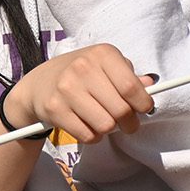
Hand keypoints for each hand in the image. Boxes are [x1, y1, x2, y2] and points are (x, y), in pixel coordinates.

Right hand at [10, 44, 154, 143]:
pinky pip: (88, 136)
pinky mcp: (55, 109)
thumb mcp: (103, 66)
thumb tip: (151, 85)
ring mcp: (66, 89)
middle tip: (125, 122)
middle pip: (121, 110)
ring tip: (103, 120)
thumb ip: (128, 75)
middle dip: (129, 122)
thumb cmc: (80, 75)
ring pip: (106, 126)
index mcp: (101, 54)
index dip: (143, 104)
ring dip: (109, 129)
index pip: (131, 87)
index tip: (142, 109)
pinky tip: (87, 125)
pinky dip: (92, 136)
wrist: (38, 84)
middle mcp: (82, 68)